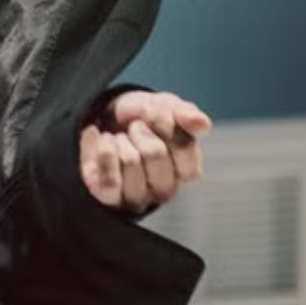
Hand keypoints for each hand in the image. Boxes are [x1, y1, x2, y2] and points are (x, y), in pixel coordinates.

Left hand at [79, 89, 210, 212]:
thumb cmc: (140, 117)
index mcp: (184, 169)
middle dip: (140, 129)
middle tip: (134, 126)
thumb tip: (202, 123)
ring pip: (130, 161)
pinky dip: (104, 150)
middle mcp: (164, 188)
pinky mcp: (110, 197)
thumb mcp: (164, 106)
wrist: (103, 120)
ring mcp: (136, 196)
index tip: (157, 113)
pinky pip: (110, 179)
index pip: (187, 154)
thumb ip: (185, 113)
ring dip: (121, 139)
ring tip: (118, 137)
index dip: (169, 128)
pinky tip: (104, 140)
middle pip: (156, 153)